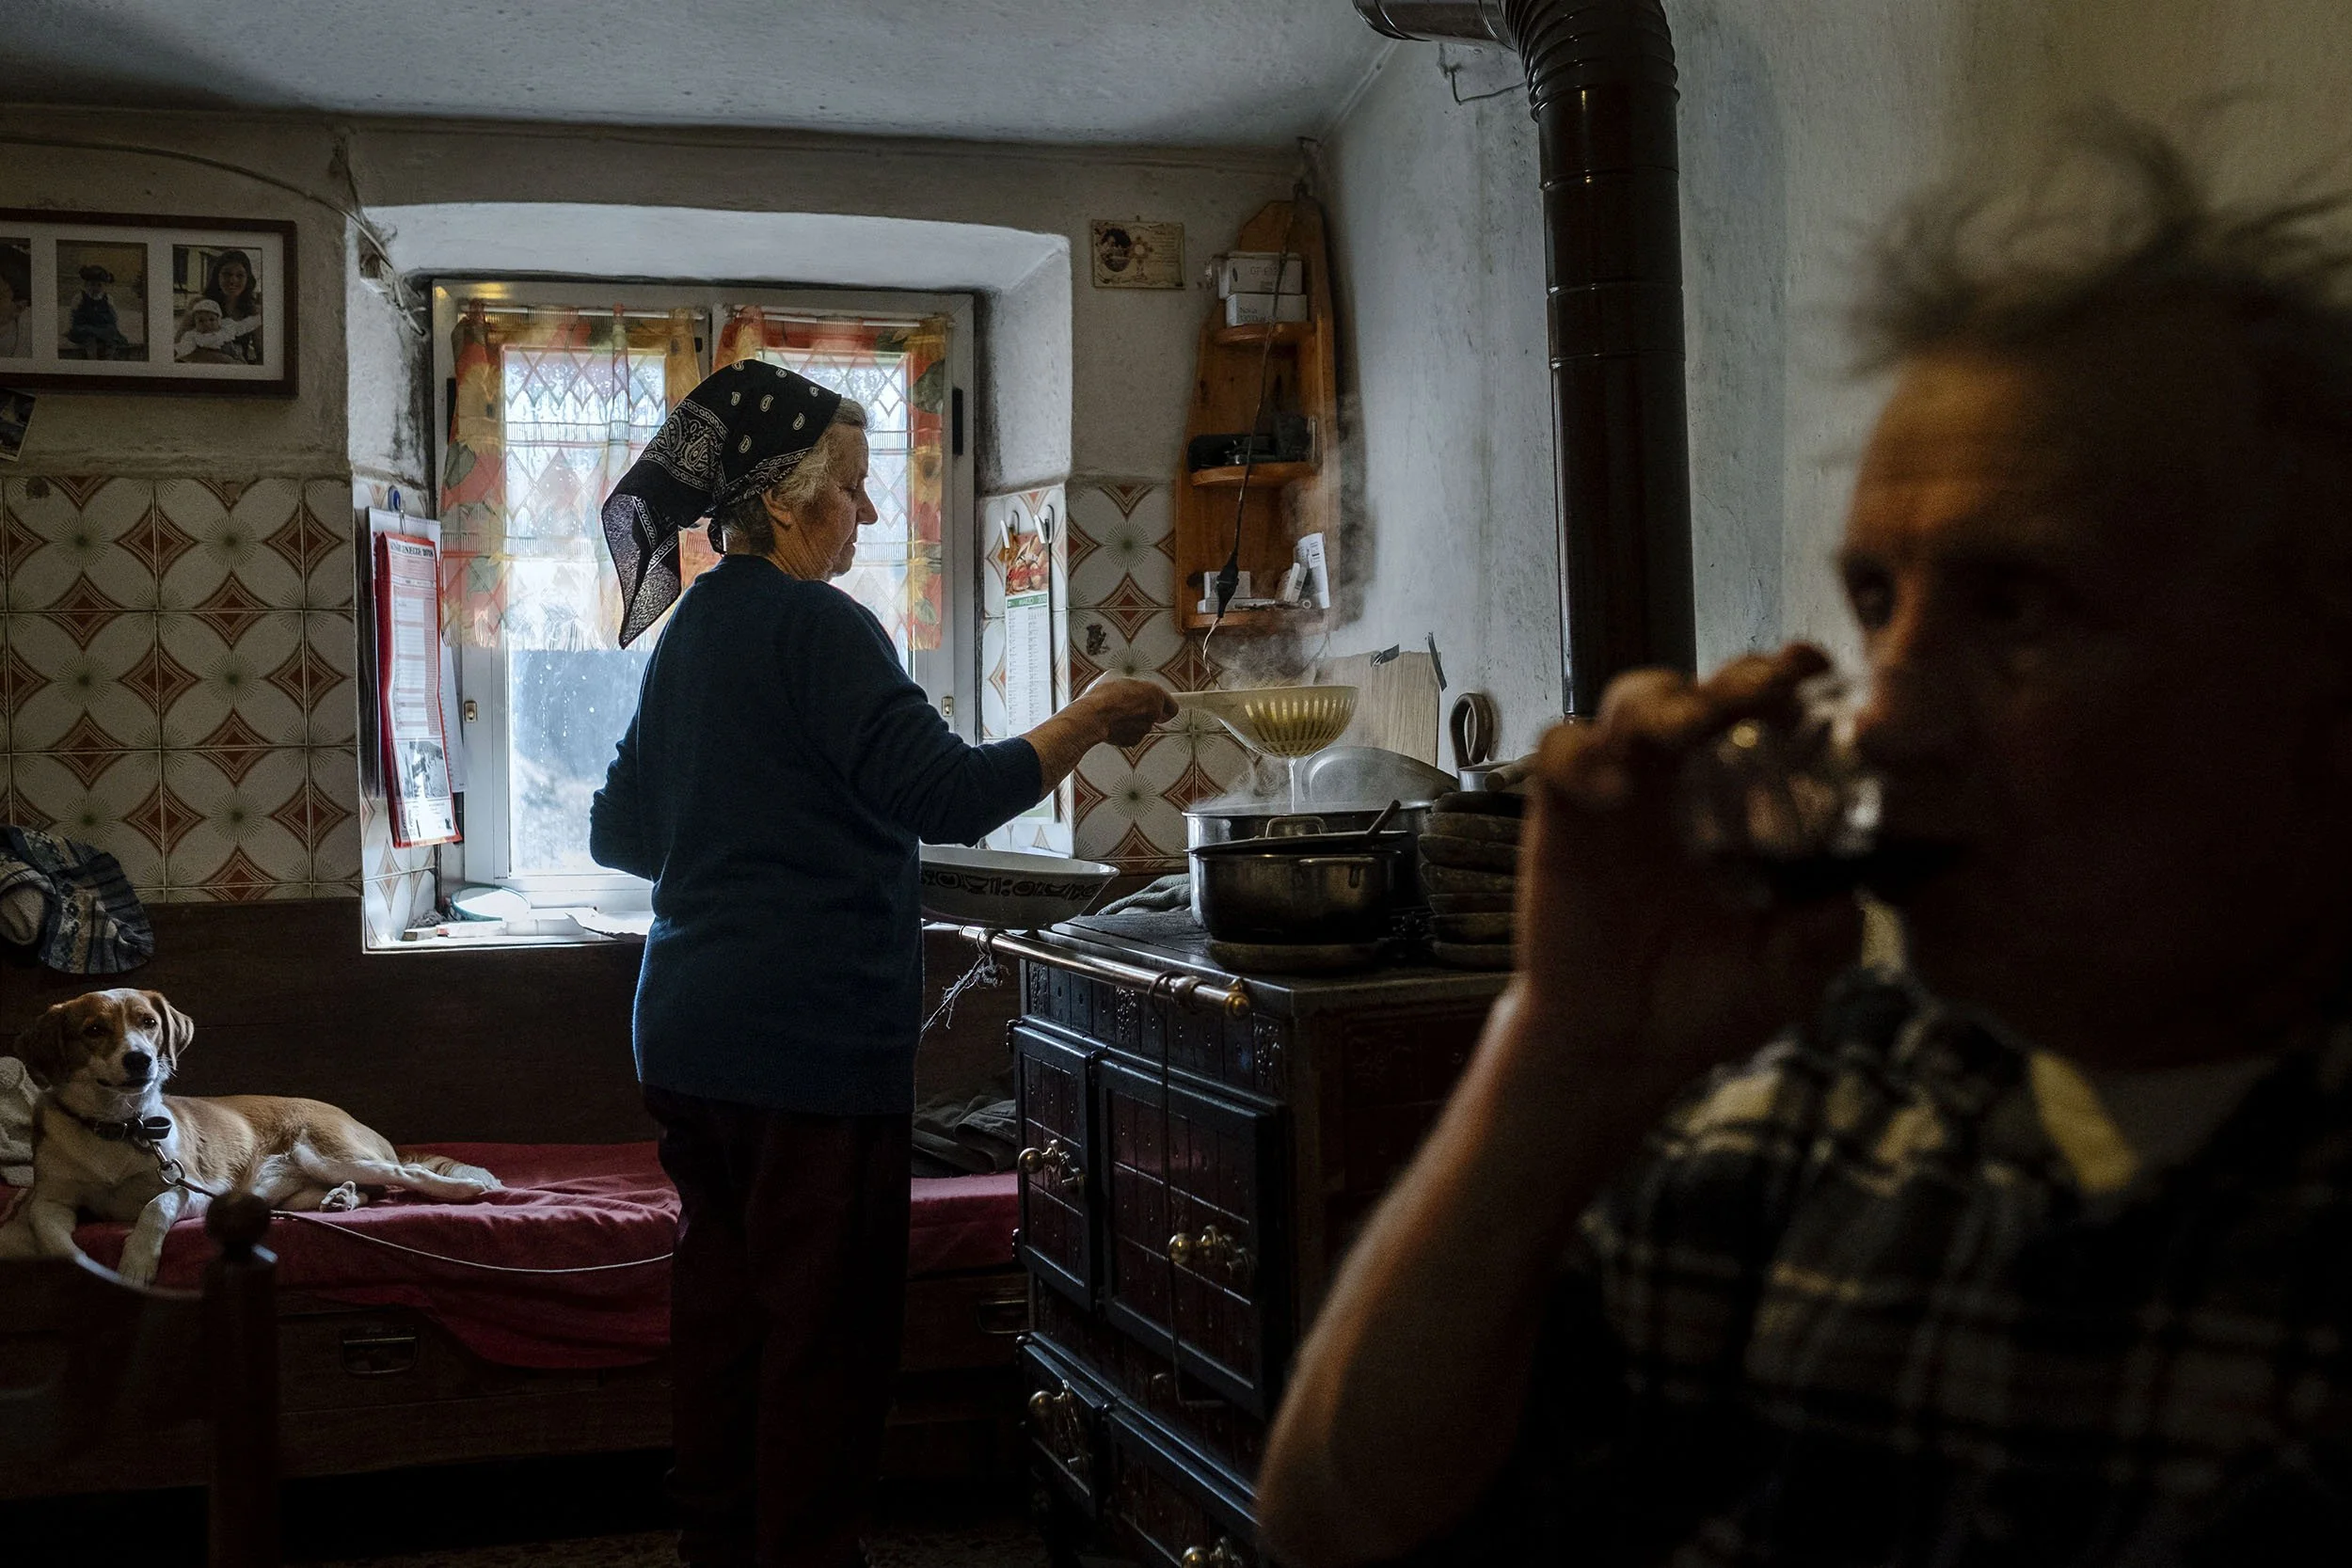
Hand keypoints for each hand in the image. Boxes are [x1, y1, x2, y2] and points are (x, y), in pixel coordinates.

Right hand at [1084, 678, 1178, 748]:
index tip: (1170, 709)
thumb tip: (1128, 687)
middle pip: (1156, 714)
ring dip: (1133, 721)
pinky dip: (1125, 731)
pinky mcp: (1133, 740)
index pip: (1173, 705)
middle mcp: (1154, 712)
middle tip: (1130, 706)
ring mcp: (1145, 728)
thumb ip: (1132, 686)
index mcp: (1154, 693)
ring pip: (1142, 725)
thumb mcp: (1118, 678)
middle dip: (1145, 711)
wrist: (1092, 716)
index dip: (1167, 707)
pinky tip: (1112, 723)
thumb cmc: (1103, 696)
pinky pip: (1132, 734)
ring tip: (1115, 713)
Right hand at [1515, 644, 1862, 1100]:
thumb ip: (1826, 935)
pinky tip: (1615, 793)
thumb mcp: (1788, 973)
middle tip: (1763, 690)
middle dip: (1730, 679)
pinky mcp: (1559, 821)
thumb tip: (1856, 894)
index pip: (1756, 720)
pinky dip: (1582, 756)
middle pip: (1695, 690)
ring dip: (1660, 701)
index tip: (1818, 674)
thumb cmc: (1703, 1004)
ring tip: (1688, 726)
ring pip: (1626, 703)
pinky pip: (1558, 755)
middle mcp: (1672, 787)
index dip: (1784, 687)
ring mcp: (1613, 798)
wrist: (1623, 1053)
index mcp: (1729, 806)